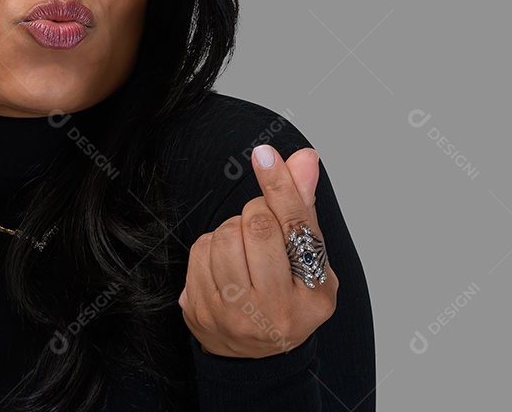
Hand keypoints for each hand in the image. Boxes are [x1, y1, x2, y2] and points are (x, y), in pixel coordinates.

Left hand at [178, 144, 338, 357]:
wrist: (256, 357)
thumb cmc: (290, 298)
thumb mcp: (311, 262)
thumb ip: (304, 210)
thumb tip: (303, 158)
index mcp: (311, 297)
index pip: (295, 228)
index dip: (280, 186)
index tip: (265, 153)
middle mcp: (273, 310)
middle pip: (256, 226)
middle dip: (257, 213)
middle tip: (263, 228)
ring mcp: (232, 314)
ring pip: (223, 235)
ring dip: (233, 231)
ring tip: (245, 252)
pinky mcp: (199, 311)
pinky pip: (199, 250)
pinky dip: (211, 246)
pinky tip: (224, 265)